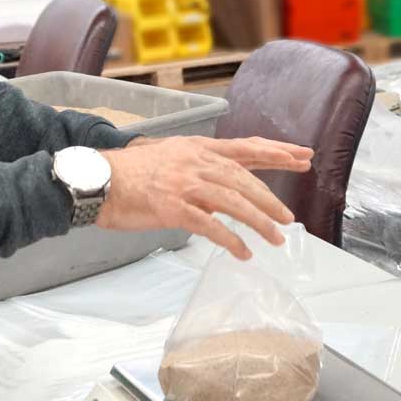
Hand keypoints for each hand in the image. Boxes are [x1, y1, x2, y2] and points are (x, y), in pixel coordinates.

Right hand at [96, 136, 313, 259]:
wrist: (99, 180)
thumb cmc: (131, 173)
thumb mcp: (171, 157)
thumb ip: (199, 168)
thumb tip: (224, 184)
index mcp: (197, 148)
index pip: (245, 148)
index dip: (276, 153)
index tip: (301, 157)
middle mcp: (195, 161)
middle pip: (245, 178)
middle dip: (271, 199)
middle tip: (289, 218)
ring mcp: (185, 184)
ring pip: (235, 201)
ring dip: (259, 222)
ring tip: (275, 239)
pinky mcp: (174, 207)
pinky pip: (211, 226)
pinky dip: (231, 240)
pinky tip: (243, 252)